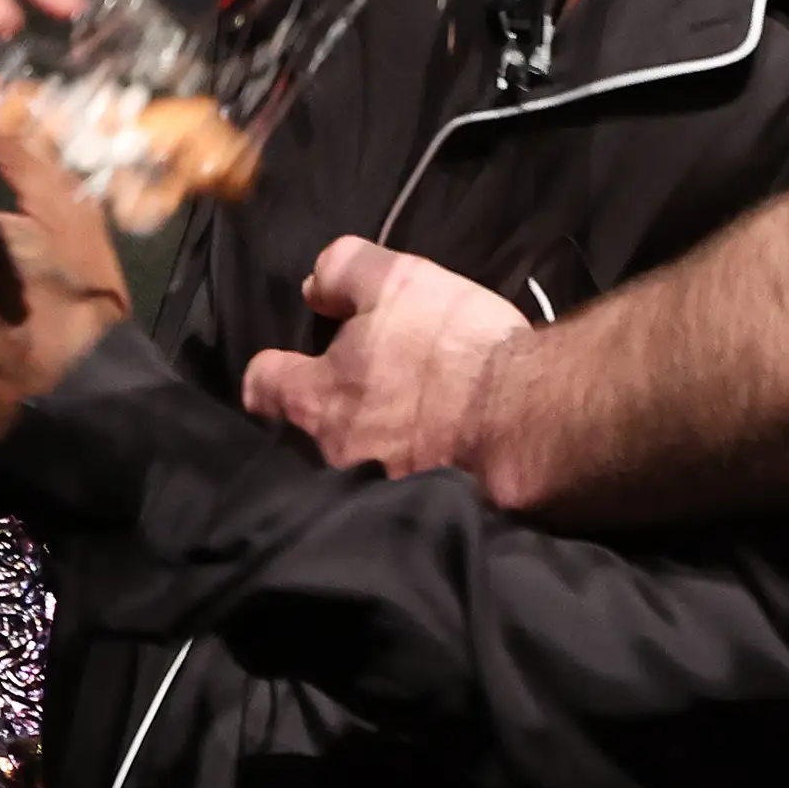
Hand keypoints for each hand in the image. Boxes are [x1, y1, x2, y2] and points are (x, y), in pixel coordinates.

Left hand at [240, 237, 530, 483]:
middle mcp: (335, 457)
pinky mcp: (424, 515)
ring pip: (356, 468)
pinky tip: (445, 456)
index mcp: (317, 400)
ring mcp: (377, 495)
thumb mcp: (394, 281)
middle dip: (332, 414)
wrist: (526, 422)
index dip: (273, 370)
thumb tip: (315, 288)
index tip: (290, 364)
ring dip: (377, 448)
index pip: (262, 388)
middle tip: (369, 394)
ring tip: (413, 428)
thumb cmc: (449, 347)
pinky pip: (404, 494)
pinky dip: (418, 474)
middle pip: (311, 432)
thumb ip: (343, 272)